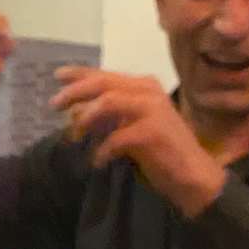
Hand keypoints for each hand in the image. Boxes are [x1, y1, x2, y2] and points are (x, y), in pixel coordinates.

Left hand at [50, 68, 225, 216]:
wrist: (193, 174)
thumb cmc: (162, 152)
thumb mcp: (132, 127)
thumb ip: (110, 117)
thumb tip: (76, 112)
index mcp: (144, 87)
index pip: (106, 75)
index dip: (80, 74)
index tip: (58, 76)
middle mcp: (148, 92)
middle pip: (103, 84)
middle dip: (75, 92)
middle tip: (55, 104)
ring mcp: (152, 110)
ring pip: (108, 102)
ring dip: (86, 118)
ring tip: (75, 136)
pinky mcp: (152, 132)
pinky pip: (116, 137)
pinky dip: (102, 150)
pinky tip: (98, 161)